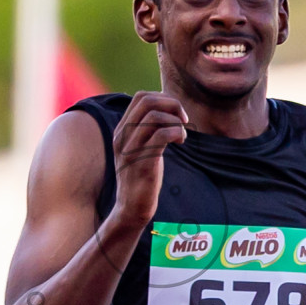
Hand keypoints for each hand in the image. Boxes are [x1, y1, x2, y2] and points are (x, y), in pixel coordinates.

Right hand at [110, 91, 186, 224]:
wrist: (131, 208)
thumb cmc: (142, 177)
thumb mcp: (141, 148)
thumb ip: (148, 130)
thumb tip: (168, 111)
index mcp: (121, 130)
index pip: (140, 97)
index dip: (163, 98)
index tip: (175, 114)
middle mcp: (122, 136)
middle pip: (147, 101)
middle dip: (172, 104)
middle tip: (184, 120)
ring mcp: (130, 149)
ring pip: (154, 117)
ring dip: (175, 122)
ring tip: (182, 135)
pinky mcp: (142, 163)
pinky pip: (161, 136)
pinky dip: (177, 133)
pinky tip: (180, 142)